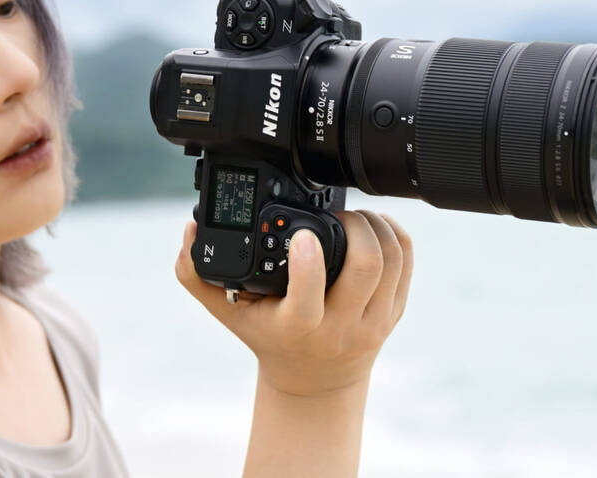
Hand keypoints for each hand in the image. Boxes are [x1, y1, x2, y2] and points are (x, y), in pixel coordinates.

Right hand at [175, 210, 412, 396]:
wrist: (314, 382)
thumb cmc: (269, 337)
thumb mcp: (228, 313)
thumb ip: (198, 275)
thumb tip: (190, 228)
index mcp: (297, 326)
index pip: (309, 294)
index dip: (307, 259)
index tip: (301, 233)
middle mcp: (340, 326)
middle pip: (366, 268)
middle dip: (356, 226)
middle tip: (336, 213)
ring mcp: (372, 321)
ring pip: (391, 262)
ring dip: (376, 226)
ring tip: (356, 215)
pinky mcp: (394, 313)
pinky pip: (407, 266)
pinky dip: (395, 235)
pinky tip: (376, 225)